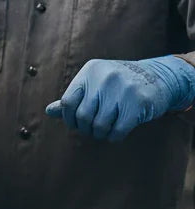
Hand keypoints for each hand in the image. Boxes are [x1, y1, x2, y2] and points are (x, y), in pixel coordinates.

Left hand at [46, 56, 194, 141]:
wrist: (159, 77)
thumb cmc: (119, 84)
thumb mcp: (95, 84)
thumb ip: (74, 98)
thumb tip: (49, 111)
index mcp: (90, 71)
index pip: (68, 102)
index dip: (68, 119)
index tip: (76, 124)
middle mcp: (105, 77)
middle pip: (83, 116)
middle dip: (85, 129)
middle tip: (92, 130)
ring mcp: (123, 89)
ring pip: (99, 125)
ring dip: (100, 134)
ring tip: (104, 131)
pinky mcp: (138, 102)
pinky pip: (118, 130)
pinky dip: (114, 137)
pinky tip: (115, 134)